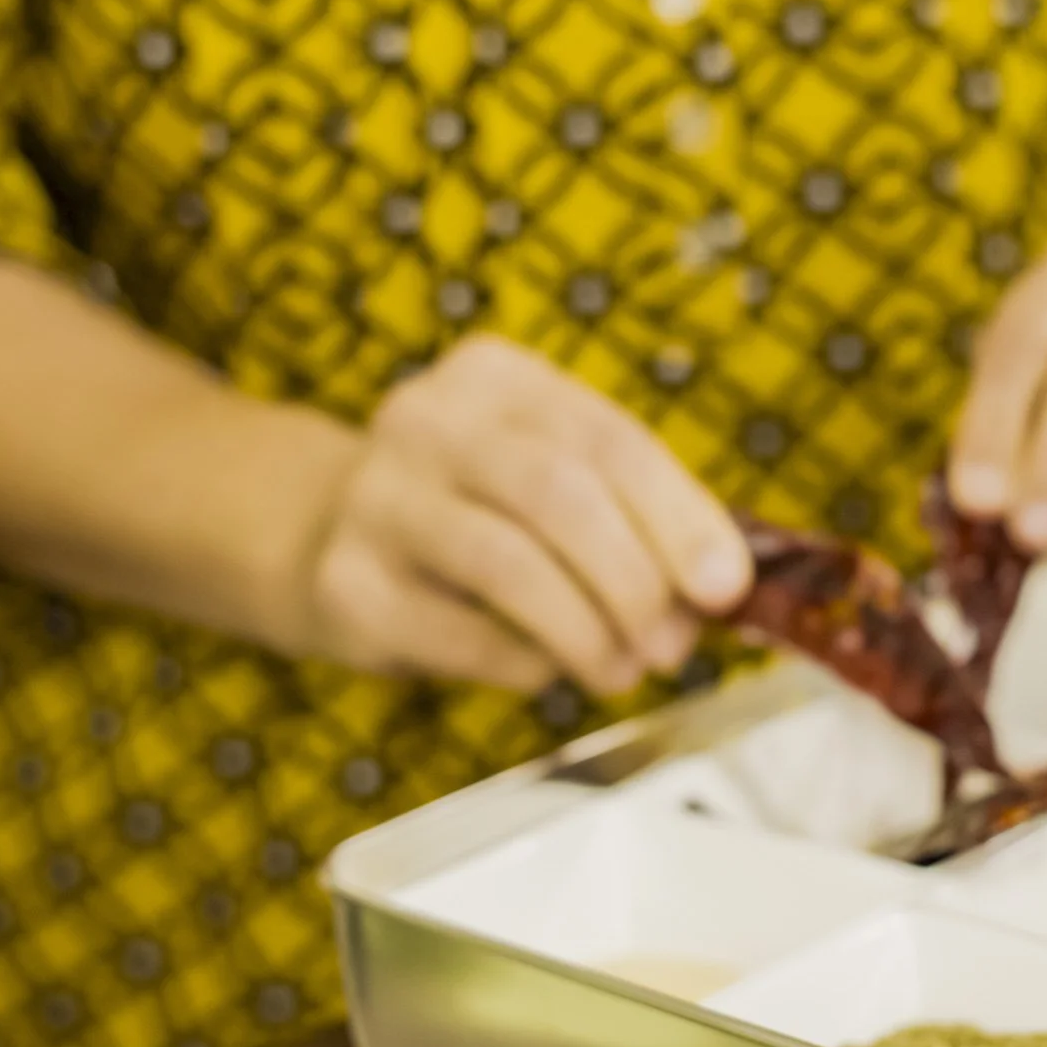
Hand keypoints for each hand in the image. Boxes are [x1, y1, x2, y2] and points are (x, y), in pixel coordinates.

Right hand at [296, 336, 750, 695]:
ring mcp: (377, 499)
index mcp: (496, 376)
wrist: (320, 535)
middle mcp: (427, 420)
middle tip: (674, 646)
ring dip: (588, 633)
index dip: (679, 518)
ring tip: (623, 670)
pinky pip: (466, 635)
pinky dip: (529, 663)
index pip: (608, 441)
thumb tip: (723, 592)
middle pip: (561, 497)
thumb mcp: (549, 477)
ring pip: (510, 567)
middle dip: (636, 582)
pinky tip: (550, 670)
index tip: (726, 588)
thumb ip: (637, 518)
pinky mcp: (347, 585)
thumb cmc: (473, 509)